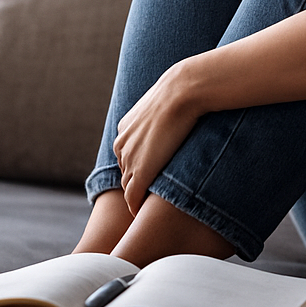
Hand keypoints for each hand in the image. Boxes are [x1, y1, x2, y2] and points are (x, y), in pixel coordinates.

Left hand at [114, 62, 204, 214]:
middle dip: (135, 183)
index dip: (139, 166)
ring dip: (136, 196)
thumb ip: (166, 112)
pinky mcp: (141, 172)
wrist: (182, 92)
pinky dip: (135, 206)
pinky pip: (132, 197)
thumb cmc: (182, 92)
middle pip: (125, 171)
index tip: (151, 174)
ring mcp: (129, 158)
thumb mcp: (167, 101)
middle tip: (148, 195)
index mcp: (126, 128)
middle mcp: (122, 144)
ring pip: (128, 186)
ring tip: (147, 207)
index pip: (128, 154)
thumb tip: (183, 107)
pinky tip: (140, 214)